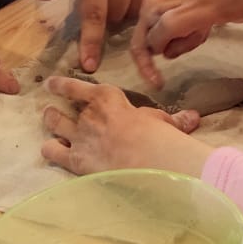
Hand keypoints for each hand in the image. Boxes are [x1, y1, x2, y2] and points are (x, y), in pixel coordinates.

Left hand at [41, 77, 209, 175]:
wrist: (148, 156)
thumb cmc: (158, 134)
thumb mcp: (164, 122)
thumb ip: (173, 119)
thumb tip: (193, 116)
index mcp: (107, 99)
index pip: (77, 88)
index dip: (61, 85)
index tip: (51, 83)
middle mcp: (88, 115)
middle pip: (64, 110)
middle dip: (54, 110)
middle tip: (50, 112)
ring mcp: (79, 137)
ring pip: (55, 125)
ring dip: (51, 123)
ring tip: (49, 123)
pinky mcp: (75, 160)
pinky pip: (53, 152)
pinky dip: (50, 150)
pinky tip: (52, 150)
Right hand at [128, 0, 242, 87]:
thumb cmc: (208, 5)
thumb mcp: (177, 20)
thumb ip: (159, 34)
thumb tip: (152, 49)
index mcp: (148, 6)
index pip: (139, 44)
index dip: (146, 66)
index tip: (158, 84)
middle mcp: (154, 7)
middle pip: (155, 44)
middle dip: (174, 47)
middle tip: (194, 37)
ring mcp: (170, 11)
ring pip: (170, 43)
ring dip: (185, 43)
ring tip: (201, 30)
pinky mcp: (186, 17)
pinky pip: (183, 39)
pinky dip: (193, 39)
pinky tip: (204, 29)